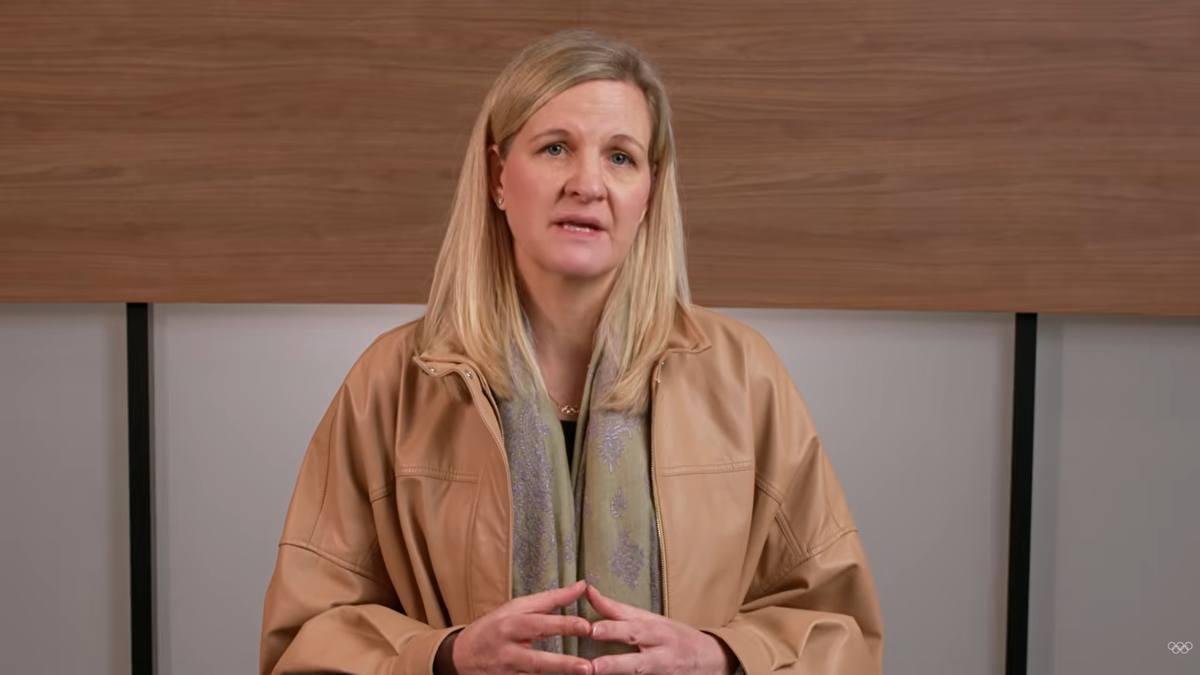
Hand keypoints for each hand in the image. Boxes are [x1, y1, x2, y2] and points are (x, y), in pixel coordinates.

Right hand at [447, 579, 594, 674]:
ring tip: (583, 674)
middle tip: (586, 666)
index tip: (586, 626)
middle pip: (536, 659)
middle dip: (561, 664)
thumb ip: (551, 599)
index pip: (539, 624)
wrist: (460, 655)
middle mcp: (507, 650)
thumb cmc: (495, 627)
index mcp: (511, 624)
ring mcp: (506, 672)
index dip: (563, 625)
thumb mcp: (517, 607)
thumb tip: (582, 586)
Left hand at [585, 585, 734, 674]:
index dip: (610, 619)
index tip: (589, 621)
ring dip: (618, 667)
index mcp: (653, 625)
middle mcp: (658, 644)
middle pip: (636, 638)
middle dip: (614, 640)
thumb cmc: (673, 637)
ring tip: (595, 669)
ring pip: (640, 667)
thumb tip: (588, 591)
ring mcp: (663, 666)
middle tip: (591, 643)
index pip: (629, 619)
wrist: (713, 658)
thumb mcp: (649, 620)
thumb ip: (617, 610)